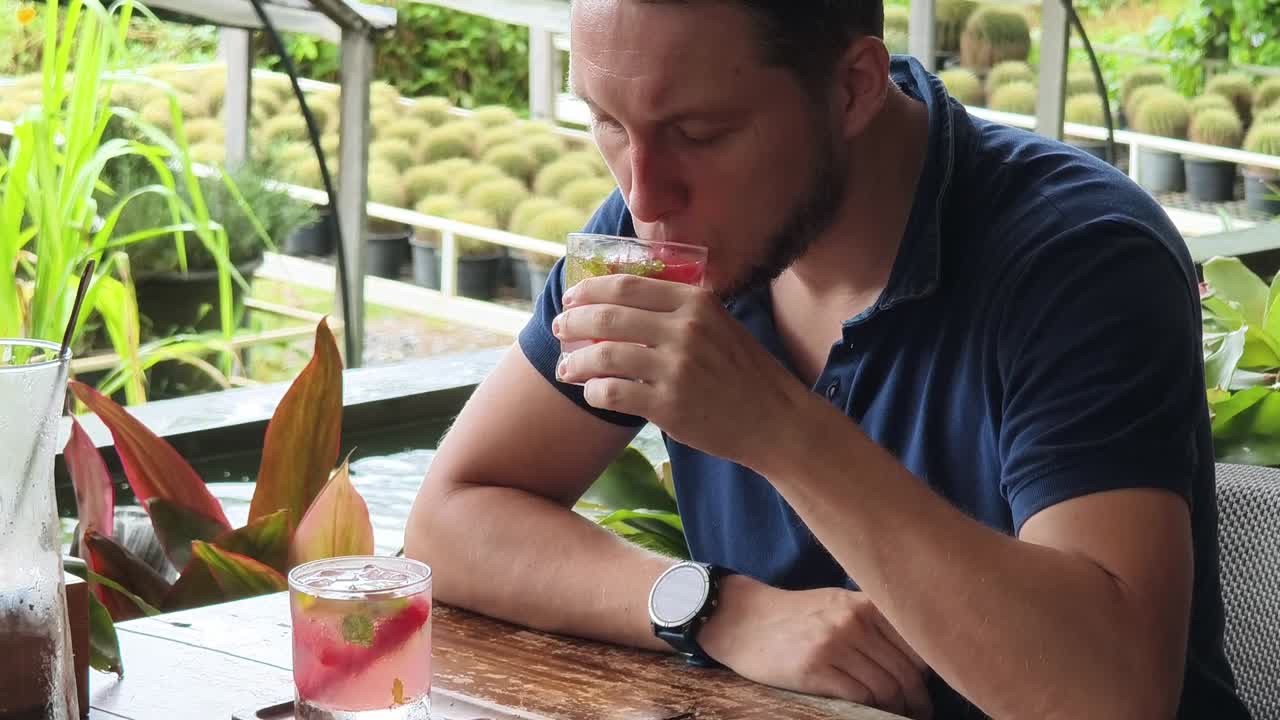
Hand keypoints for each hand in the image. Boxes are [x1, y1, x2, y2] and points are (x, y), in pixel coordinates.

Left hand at [552, 274, 800, 464]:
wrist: (776, 420)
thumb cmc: (744, 373)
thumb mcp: (719, 324)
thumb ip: (679, 310)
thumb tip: (621, 301)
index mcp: (696, 302)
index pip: (626, 285)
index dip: (589, 290)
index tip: (572, 298)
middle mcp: (685, 329)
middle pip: (607, 316)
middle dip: (573, 321)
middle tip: (559, 328)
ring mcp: (676, 367)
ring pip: (603, 355)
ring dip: (575, 361)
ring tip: (566, 368)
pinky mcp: (669, 405)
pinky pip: (613, 393)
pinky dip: (594, 392)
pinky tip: (593, 393)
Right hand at [698, 574, 932, 719]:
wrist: (744, 621)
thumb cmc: (796, 617)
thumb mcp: (837, 605)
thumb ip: (874, 622)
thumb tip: (917, 657)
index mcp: (863, 604)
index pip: (915, 642)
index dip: (928, 671)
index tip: (927, 687)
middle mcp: (852, 621)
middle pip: (905, 670)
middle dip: (917, 698)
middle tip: (920, 712)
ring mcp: (833, 645)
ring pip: (885, 687)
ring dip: (896, 708)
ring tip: (898, 714)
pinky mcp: (814, 669)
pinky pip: (859, 696)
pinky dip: (871, 709)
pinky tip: (871, 711)